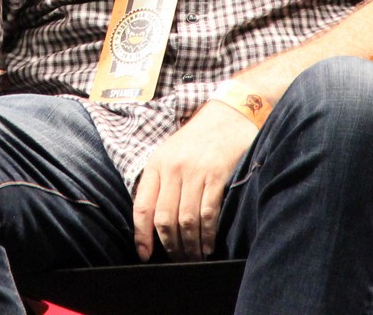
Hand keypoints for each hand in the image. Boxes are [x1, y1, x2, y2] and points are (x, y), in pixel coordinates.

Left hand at [132, 101, 256, 261]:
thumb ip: (161, 181)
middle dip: (170, 246)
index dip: (141, 235)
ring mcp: (195, 171)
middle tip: (178, 259)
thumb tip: (153, 221)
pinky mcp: (217, 175)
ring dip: (189, 245)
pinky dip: (207, 235)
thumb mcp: (171, 152)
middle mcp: (173, 168)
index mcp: (157, 164)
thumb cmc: (199, 138)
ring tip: (194, 256)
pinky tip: (209, 245)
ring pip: (186, 220)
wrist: (230, 113)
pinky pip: (208, 213)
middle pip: (164, 218)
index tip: (144, 254)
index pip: (142, 206)